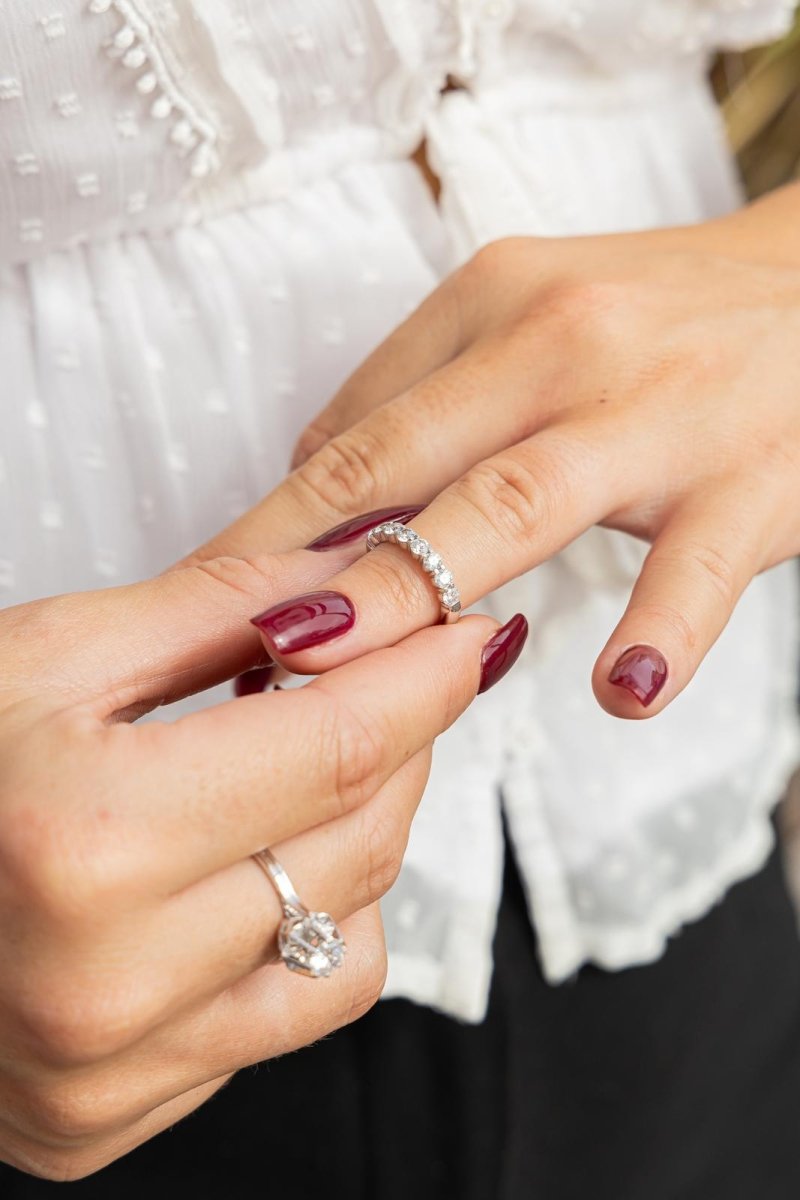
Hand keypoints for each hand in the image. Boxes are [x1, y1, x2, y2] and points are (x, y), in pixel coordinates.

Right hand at [0, 547, 509, 1179]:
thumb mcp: (47, 654)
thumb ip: (223, 606)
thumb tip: (365, 578)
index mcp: (83, 839)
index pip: (339, 746)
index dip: (427, 674)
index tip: (467, 630)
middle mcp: (108, 982)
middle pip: (359, 839)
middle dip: (401, 739)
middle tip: (384, 674)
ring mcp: (111, 1069)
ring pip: (348, 936)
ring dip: (360, 833)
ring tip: (301, 767)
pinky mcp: (110, 1117)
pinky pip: (291, 1016)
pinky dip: (310, 931)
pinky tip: (258, 871)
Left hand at [193, 188, 799, 713]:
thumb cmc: (657, 323)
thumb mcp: (528, 316)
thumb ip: (421, 393)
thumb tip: (310, 485)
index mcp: (493, 301)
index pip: (358, 428)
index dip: (274, 525)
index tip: (212, 601)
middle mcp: (562, 342)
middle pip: (410, 463)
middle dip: (310, 562)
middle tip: (231, 648)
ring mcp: (656, 413)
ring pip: (518, 503)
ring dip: (419, 591)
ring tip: (340, 669)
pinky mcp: (747, 482)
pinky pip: (695, 569)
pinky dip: (659, 633)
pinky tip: (621, 692)